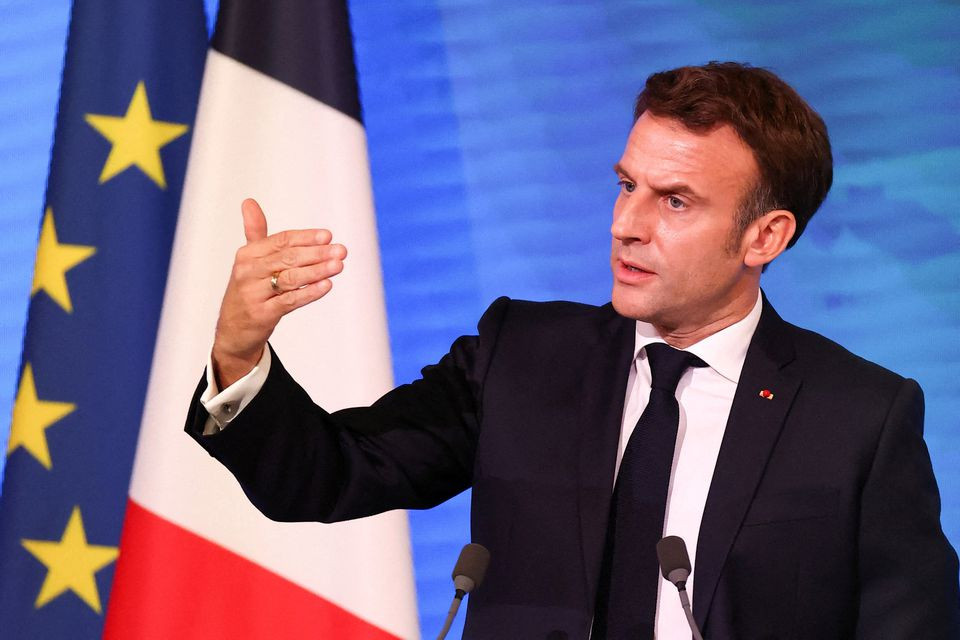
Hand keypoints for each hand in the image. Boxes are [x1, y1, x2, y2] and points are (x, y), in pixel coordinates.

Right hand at [211, 198, 346, 387]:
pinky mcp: (262, 314)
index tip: (328, 236)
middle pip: (288, 257)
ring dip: (317, 271)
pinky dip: (309, 292)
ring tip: (338, 265)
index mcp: (247, 254)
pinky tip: (326, 286)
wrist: (233, 331)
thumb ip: (255, 232)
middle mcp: (248, 271)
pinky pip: (290, 300)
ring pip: (290, 278)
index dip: (306, 237)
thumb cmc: (248, 291)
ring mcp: (254, 293)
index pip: (281, 240)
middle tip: (341, 250)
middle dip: (317, 253)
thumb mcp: (249, 261)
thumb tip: (249, 202)